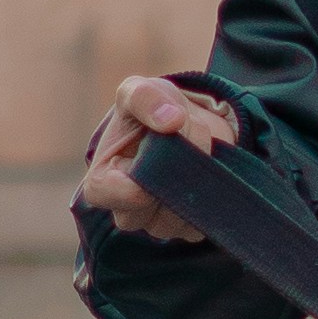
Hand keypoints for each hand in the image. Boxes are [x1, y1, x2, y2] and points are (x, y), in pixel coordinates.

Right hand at [76, 74, 234, 244]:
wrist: (188, 123)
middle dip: (180, 163)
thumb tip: (171, 120)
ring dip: (201, 172)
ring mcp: (160, 224)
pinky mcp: (190, 227)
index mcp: (102, 183)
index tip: (161, 139)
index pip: (112, 194)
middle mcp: (128, 212)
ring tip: (198, 144)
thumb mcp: (141, 90)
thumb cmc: (152, 111)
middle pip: (154, 206)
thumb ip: (146, 98)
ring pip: (185, 212)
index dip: (143, 170)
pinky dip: (214, 189)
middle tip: (189, 130)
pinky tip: (209, 166)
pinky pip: (207, 218)